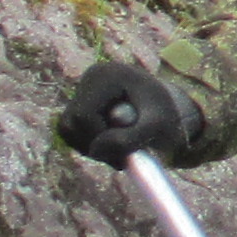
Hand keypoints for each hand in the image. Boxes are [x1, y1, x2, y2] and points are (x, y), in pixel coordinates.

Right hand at [56, 60, 210, 171]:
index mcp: (107, 75)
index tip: (122, 158)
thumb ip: (131, 138)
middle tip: (121, 161)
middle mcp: (90, 78)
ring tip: (119, 152)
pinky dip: (86, 146)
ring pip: (67, 129)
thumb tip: (96, 149)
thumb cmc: (166, 117)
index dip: (99, 141)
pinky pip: (69, 132)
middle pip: (71, 122)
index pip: (84, 115)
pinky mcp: (79, 104)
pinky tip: (111, 146)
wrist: (168, 112)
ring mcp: (83, 90)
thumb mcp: (158, 127)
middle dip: (93, 147)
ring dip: (89, 148)